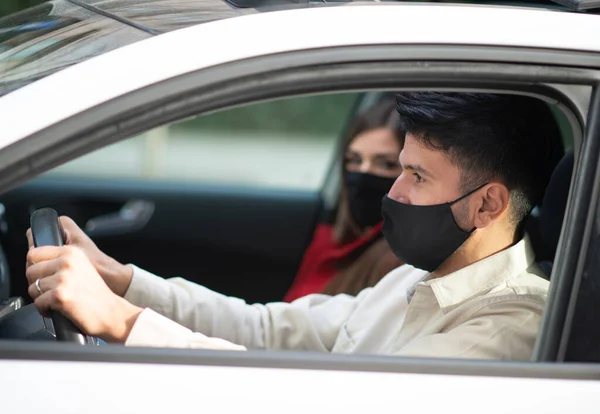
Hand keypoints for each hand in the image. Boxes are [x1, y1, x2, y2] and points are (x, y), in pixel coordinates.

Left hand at [26, 245, 141, 342]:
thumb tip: (31, 260)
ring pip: (32, 288)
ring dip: (41, 298)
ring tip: (57, 301)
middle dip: (37, 284)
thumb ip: (60, 260)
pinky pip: (38, 302)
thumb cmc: (95, 294)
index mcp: (72, 252)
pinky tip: (59, 309)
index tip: (43, 277)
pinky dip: (45, 310)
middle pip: (30, 271)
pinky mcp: (59, 295)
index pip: (34, 253)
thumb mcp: (81, 267)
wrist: (110, 313)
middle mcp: (67, 262)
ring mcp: (63, 278)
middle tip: (52, 292)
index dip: (35, 267)